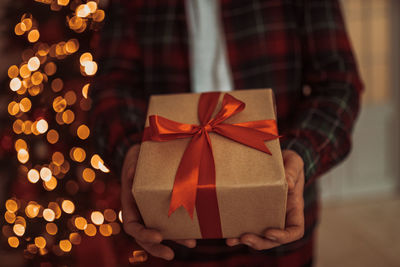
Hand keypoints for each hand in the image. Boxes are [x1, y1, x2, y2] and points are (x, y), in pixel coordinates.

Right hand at [121, 144, 196, 259]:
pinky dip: (184, 227)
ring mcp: (154, 210)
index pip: (131, 225)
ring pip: (162, 231)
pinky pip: (174, 220)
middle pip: (145, 237)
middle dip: (156, 247)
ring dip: (175, 240)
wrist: (150, 153)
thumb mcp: (135, 157)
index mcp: (130, 203)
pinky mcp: (168, 206)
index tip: (158, 236)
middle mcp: (141, 211)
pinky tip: (197, 231)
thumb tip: (131, 173)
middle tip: (170, 254)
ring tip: (191, 243)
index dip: (143, 234)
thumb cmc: (140, 155)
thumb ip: (132, 165)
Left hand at [226, 149, 304, 249]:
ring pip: (258, 236)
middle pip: (273, 239)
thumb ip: (293, 170)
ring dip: (245, 241)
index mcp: (294, 208)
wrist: (275, 159)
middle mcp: (281, 216)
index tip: (269, 232)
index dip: (284, 236)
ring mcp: (266, 216)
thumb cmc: (288, 161)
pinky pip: (246, 225)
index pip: (295, 230)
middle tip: (245, 238)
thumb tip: (289, 183)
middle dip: (260, 242)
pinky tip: (226, 233)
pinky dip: (237, 231)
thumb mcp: (293, 161)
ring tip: (232, 240)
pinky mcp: (252, 211)